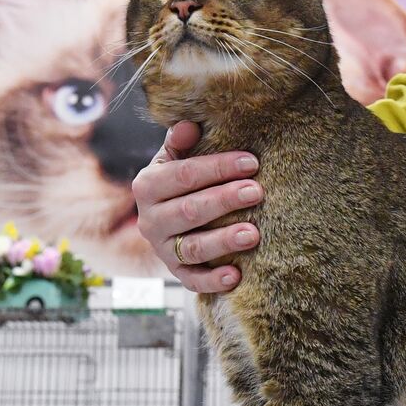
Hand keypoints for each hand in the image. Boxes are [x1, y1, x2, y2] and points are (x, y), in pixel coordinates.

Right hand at [132, 121, 261, 292]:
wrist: (168, 218)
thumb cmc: (181, 182)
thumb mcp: (174, 159)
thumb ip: (180, 143)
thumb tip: (189, 124)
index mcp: (148, 186)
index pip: (183, 175)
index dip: (217, 168)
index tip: (251, 162)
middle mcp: (150, 220)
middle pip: (189, 211)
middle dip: (225, 200)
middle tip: (257, 192)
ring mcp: (163, 250)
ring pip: (193, 247)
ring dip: (223, 241)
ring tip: (253, 233)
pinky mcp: (176, 272)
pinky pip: (193, 280)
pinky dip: (213, 281)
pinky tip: (236, 276)